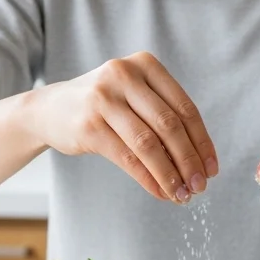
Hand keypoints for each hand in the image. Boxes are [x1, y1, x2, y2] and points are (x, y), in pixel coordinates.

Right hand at [30, 51, 216, 202]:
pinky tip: (160, 192)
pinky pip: (128, 158)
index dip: (202, 142)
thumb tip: (197, 163)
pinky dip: (148, 179)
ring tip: (182, 194)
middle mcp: (124, 75)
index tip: (211, 169)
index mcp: (145, 64)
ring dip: (170, 174)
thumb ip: (163, 118)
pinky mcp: (89, 125)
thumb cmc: (102, 105)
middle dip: (189, 161)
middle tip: (200, 186)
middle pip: (170, 126)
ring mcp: (103, 99)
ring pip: (149, 144)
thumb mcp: (133, 97)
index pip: (185, 108)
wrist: (48, 109)